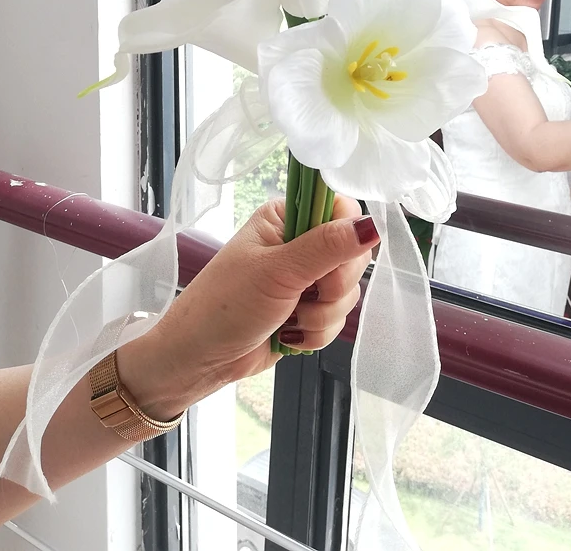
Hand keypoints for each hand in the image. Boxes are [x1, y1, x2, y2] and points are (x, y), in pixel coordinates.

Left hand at [117, 196, 375, 419]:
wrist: (198, 360)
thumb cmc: (224, 306)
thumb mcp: (277, 271)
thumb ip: (327, 247)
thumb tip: (372, 225)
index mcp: (286, 218)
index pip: (342, 210)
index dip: (347, 239)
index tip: (331, 264)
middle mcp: (300, 243)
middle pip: (353, 255)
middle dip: (335, 287)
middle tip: (306, 296)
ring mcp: (306, 279)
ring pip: (348, 292)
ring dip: (323, 315)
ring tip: (289, 320)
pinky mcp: (308, 310)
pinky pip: (338, 318)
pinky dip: (318, 333)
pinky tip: (290, 336)